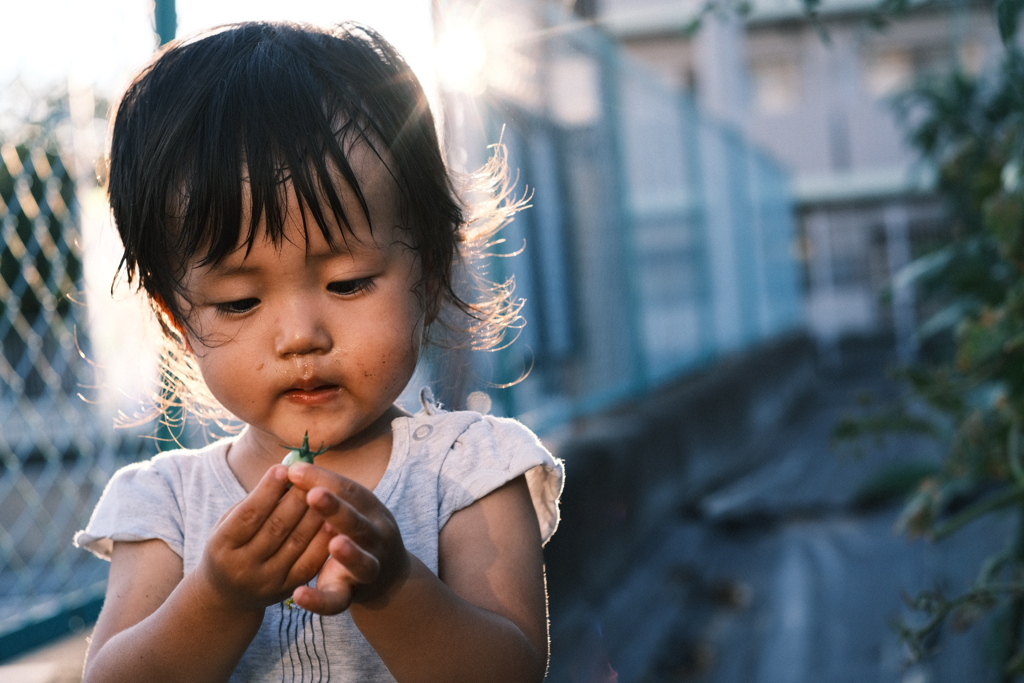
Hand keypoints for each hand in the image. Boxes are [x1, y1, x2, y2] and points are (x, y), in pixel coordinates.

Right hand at [196, 465, 333, 612]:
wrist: (228, 595)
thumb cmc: (231, 546)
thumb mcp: (228, 524)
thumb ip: (254, 501)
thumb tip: (285, 471)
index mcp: (222, 546)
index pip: (248, 515)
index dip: (266, 491)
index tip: (283, 468)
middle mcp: (243, 567)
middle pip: (275, 527)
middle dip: (295, 499)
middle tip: (310, 475)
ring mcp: (267, 581)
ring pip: (296, 543)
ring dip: (314, 514)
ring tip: (326, 491)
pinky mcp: (288, 589)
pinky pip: (310, 562)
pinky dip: (323, 540)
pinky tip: (333, 520)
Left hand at [286, 463, 411, 614]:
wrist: (386, 577)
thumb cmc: (357, 531)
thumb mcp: (350, 507)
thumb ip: (326, 490)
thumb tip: (291, 468)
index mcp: (372, 511)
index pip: (350, 492)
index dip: (324, 481)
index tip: (295, 471)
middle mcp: (376, 538)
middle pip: (359, 524)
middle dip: (338, 510)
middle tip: (314, 496)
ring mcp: (368, 569)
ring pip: (363, 564)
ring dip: (350, 554)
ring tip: (335, 544)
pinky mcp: (352, 595)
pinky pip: (337, 601)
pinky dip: (320, 600)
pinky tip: (299, 595)